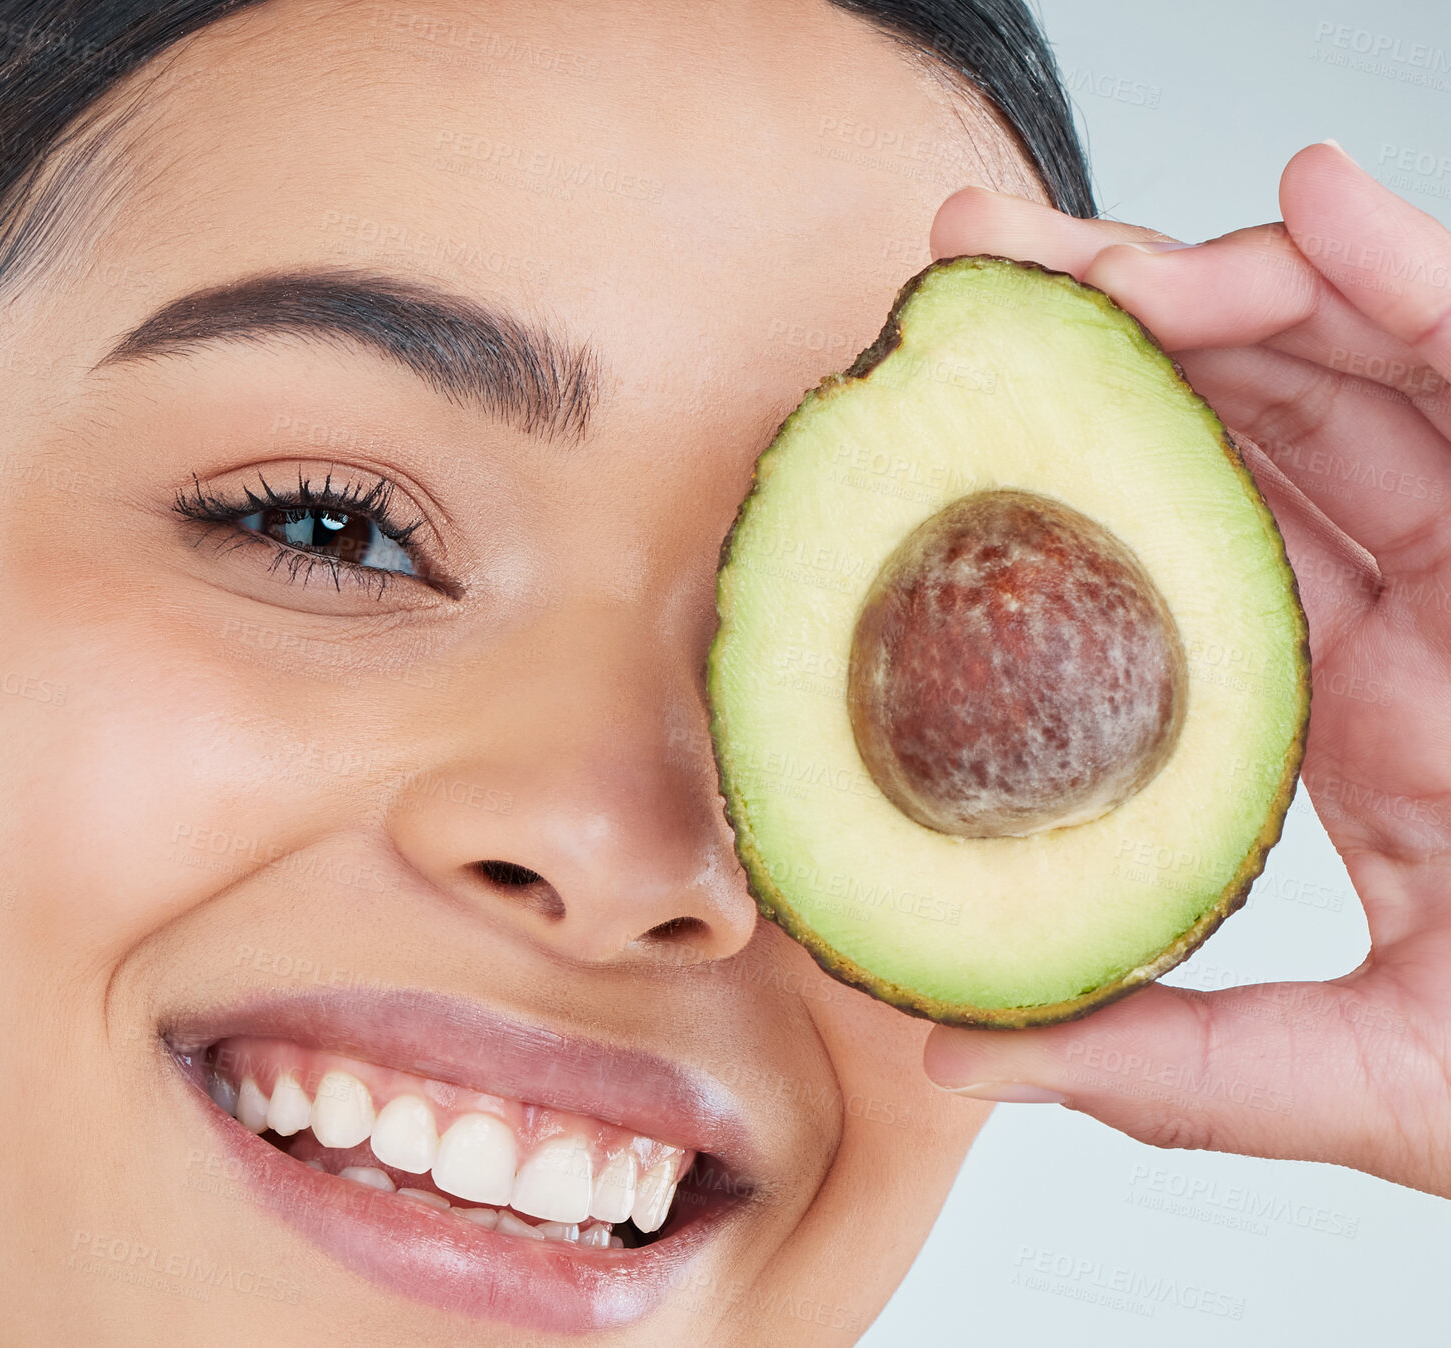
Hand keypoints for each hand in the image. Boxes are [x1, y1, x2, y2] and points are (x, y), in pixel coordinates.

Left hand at [921, 141, 1450, 1198]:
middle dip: (1102, 340)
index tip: (926, 443)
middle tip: (964, 281)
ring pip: (1343, 369)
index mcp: (1330, 714)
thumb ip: (1164, 1068)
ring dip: (1211, 287)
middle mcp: (1407, 610)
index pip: (1171, 559)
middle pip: (1234, 431)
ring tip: (1070, 259)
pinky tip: (1320, 199)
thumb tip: (950, 1055)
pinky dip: (1412, 271)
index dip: (1054, 489)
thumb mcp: (1354, 1078)